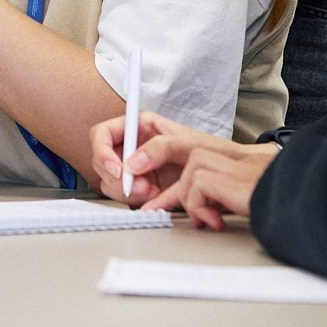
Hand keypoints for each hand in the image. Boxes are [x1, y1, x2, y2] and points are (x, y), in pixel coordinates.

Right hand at [90, 110, 277, 228]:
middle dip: (118, 178)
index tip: (117, 170)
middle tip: (140, 186)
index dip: (102, 152)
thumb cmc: (211, 151)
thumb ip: (159, 148)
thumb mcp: (187, 143)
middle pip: (103, 162)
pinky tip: (154, 198)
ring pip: (111, 182)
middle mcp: (133, 146)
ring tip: (151, 192)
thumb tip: (132, 163)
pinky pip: (126, 196)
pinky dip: (136, 201)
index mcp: (139, 126)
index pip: (102, 135)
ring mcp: (136, 167)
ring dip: (127, 192)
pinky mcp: (142, 186)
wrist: (225, 174)